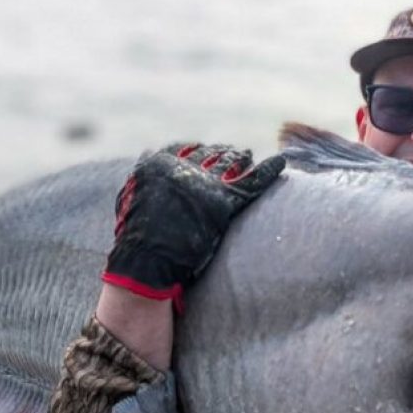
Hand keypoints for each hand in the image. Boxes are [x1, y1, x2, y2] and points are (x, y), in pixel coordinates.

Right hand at [102, 143, 284, 312]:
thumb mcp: (131, 196)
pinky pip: (252, 182)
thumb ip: (145, 176)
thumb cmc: (137, 238)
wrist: (145, 263)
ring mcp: (204, 184)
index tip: (209, 152)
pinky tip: (280, 163)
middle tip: (235, 154)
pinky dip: (268, 171)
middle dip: (223, 154)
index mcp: (159, 163)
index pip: (187, 150)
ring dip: (241, 159)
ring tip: (249, 157)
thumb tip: (151, 154)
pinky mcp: (223, 202)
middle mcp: (182, 168)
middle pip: (210, 155)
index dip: (200, 151)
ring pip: (231, 164)